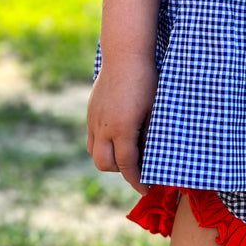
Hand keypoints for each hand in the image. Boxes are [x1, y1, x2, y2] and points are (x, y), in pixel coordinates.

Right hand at [86, 58, 157, 194]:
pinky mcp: (90, 112)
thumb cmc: (146, 80)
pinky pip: (91, 138)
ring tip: (128, 151)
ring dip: (109, 159)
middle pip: (106, 164)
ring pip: (95, 153)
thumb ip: (149, 134)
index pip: (128, 165)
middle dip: (121, 171)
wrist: (125, 55)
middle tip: (139, 166)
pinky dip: (102, 145)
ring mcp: (94, 119)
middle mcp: (103, 127)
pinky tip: (118, 136)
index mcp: (122, 129)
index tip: (146, 189)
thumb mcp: (154, 109)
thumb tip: (151, 155)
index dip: (137, 180)